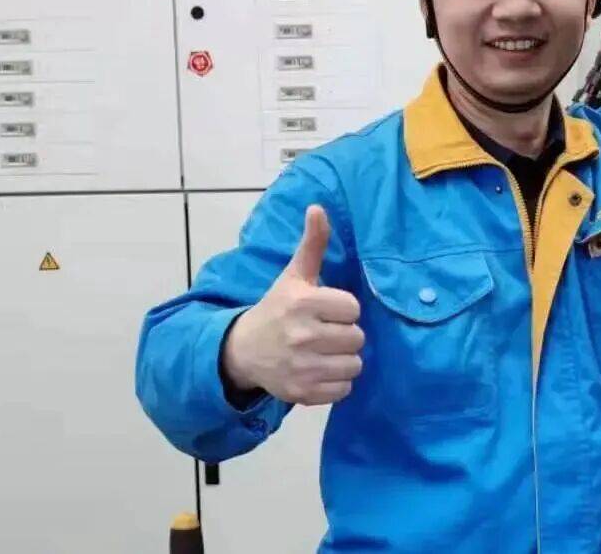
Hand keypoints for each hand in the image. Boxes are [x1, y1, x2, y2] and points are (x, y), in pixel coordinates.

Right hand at [221, 205, 363, 404]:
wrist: (243, 350)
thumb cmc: (277, 308)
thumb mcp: (294, 275)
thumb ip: (312, 243)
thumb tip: (318, 207)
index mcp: (303, 303)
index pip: (353, 309)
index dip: (344, 309)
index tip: (327, 310)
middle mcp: (302, 336)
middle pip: (357, 338)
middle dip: (345, 334)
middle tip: (326, 332)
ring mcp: (301, 367)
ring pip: (354, 365)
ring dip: (344, 359)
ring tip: (325, 351)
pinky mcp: (301, 393)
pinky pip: (343, 390)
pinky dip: (336, 383)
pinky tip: (320, 370)